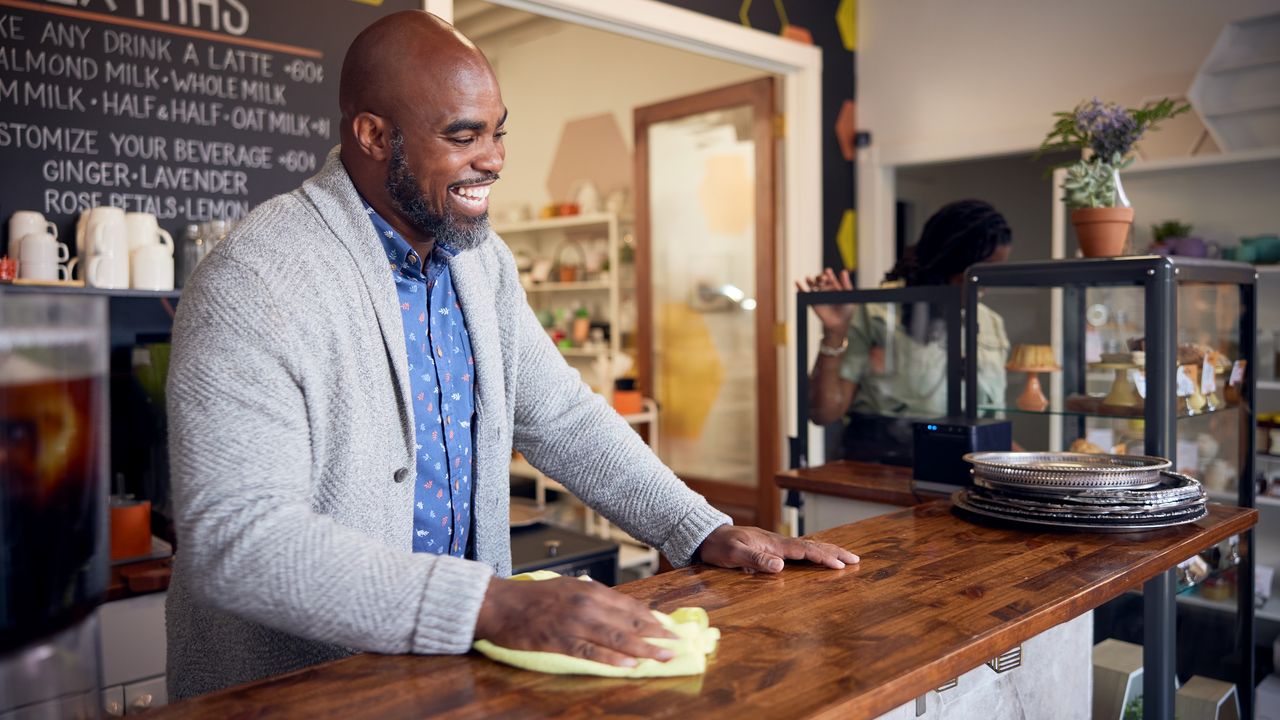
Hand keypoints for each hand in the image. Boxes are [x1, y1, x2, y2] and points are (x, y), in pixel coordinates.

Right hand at [474, 576, 675, 666]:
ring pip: (616, 637)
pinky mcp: (559, 641)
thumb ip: (594, 599)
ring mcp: (573, 623)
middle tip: (677, 645)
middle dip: (656, 635)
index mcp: (589, 589)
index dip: (652, 619)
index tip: (670, 629)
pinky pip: (592, 652)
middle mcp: (585, 604)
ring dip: (643, 648)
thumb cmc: (533, 597)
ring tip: (663, 656)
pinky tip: (630, 664)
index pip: (629, 605)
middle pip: (628, 622)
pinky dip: (613, 659)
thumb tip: (622, 612)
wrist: (498, 603)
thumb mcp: (568, 587)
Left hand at [696, 525, 859, 573]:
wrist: (708, 537)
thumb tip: (781, 566)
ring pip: (807, 548)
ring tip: (845, 559)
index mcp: (773, 544)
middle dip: (834, 552)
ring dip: (827, 552)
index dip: (823, 557)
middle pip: (812, 546)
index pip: (804, 551)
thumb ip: (755, 560)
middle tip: (856, 559)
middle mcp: (777, 543)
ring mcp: (775, 546)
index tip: (841, 565)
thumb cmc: (719, 546)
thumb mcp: (734, 555)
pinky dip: (813, 555)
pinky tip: (819, 559)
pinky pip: (798, 553)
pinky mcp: (771, 550)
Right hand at [796, 268, 854, 337]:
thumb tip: (843, 271)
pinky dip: (800, 288)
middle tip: (822, 278)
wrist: (839, 322)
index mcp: (834, 285)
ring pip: (812, 285)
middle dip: (820, 277)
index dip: (828, 273)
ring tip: (808, 278)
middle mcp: (825, 288)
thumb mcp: (848, 295)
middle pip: (820, 280)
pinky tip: (797, 283)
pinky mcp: (812, 301)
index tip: (828, 270)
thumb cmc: (846, 309)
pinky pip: (805, 294)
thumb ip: (846, 283)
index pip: (829, 277)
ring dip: (810, 281)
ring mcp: (818, 294)